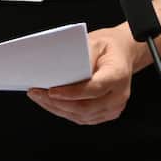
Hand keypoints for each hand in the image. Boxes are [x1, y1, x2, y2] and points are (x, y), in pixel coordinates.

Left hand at [27, 25, 141, 124]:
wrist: (122, 54)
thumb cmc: (108, 47)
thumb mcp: (95, 42)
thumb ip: (82, 56)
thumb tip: (61, 71)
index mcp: (118, 75)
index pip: (93, 89)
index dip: (71, 93)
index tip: (51, 91)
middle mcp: (118, 95)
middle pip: (85, 107)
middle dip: (58, 103)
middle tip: (37, 93)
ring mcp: (113, 108)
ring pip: (82, 116)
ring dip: (57, 109)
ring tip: (39, 98)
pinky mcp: (106, 113)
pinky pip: (83, 118)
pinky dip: (65, 112)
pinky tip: (51, 104)